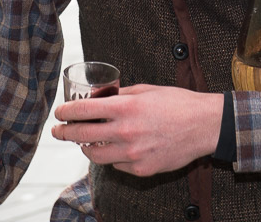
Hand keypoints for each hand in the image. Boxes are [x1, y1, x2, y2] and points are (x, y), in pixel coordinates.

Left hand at [52, 85, 222, 177]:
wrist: (203, 125)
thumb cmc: (176, 103)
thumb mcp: (145, 90)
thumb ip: (120, 95)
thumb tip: (99, 97)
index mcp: (124, 108)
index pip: (83, 111)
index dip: (66, 112)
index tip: (59, 112)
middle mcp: (125, 132)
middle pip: (82, 136)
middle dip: (65, 133)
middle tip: (58, 131)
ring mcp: (132, 154)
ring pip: (95, 155)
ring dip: (85, 148)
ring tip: (83, 142)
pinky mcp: (141, 169)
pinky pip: (116, 165)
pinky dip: (111, 157)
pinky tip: (114, 148)